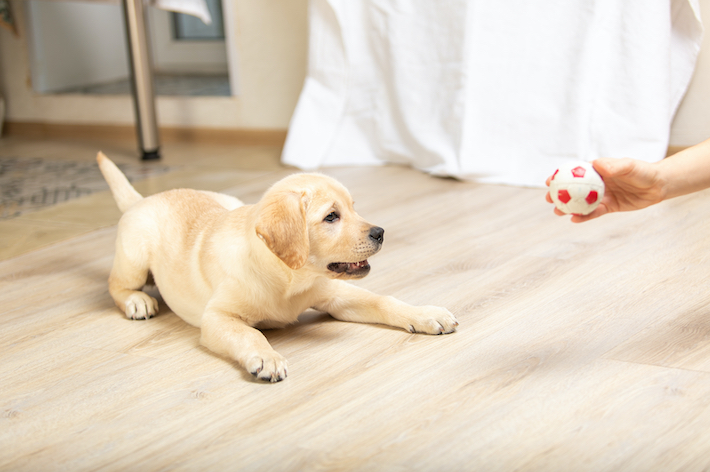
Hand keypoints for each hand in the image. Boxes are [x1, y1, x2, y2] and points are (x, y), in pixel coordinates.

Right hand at [545, 157, 665, 222]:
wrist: (658, 186)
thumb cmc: (643, 171)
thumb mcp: (629, 166)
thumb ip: (614, 166)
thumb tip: (597, 164)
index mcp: (597, 171)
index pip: (574, 173)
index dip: (560, 176)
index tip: (549, 180)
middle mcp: (597, 183)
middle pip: (573, 189)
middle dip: (559, 194)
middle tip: (549, 199)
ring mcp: (602, 196)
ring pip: (580, 203)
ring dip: (568, 207)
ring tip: (557, 212)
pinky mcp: (609, 207)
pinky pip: (593, 213)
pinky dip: (584, 217)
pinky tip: (574, 220)